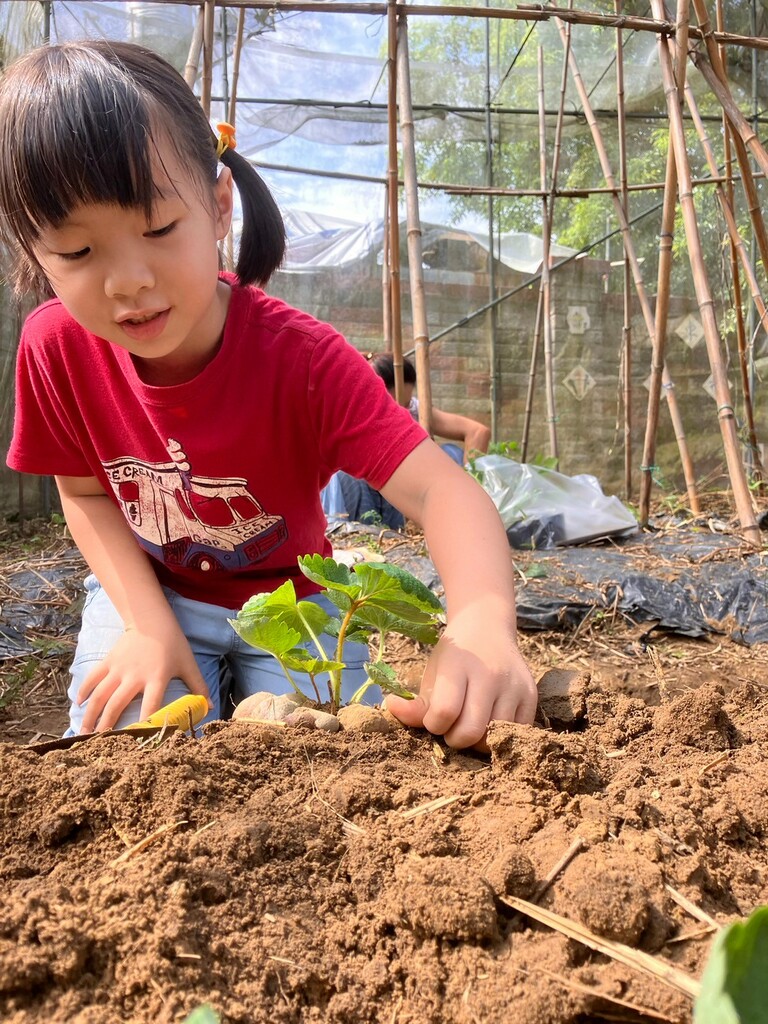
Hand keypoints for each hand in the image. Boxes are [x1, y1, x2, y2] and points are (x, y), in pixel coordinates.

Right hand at [76, 617, 210, 732]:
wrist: (152, 619)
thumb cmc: (173, 644)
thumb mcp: (188, 664)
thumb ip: (198, 686)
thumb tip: (209, 707)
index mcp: (156, 677)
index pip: (150, 704)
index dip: (144, 722)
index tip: (137, 740)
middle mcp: (134, 675)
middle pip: (117, 704)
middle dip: (107, 725)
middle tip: (99, 743)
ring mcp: (118, 668)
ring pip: (100, 694)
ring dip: (91, 714)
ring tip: (83, 732)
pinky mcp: (108, 661)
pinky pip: (93, 678)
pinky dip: (84, 691)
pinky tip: (78, 704)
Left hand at [385, 608, 536, 749]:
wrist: (488, 627)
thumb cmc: (454, 657)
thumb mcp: (432, 673)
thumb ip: (415, 702)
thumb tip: (390, 710)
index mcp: (458, 665)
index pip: (444, 713)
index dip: (434, 725)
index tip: (434, 719)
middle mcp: (490, 674)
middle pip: (470, 732)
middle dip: (455, 739)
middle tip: (452, 728)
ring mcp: (514, 686)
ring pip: (494, 738)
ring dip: (478, 740)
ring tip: (471, 725)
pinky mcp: (531, 695)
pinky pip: (515, 734)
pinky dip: (499, 736)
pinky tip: (489, 722)